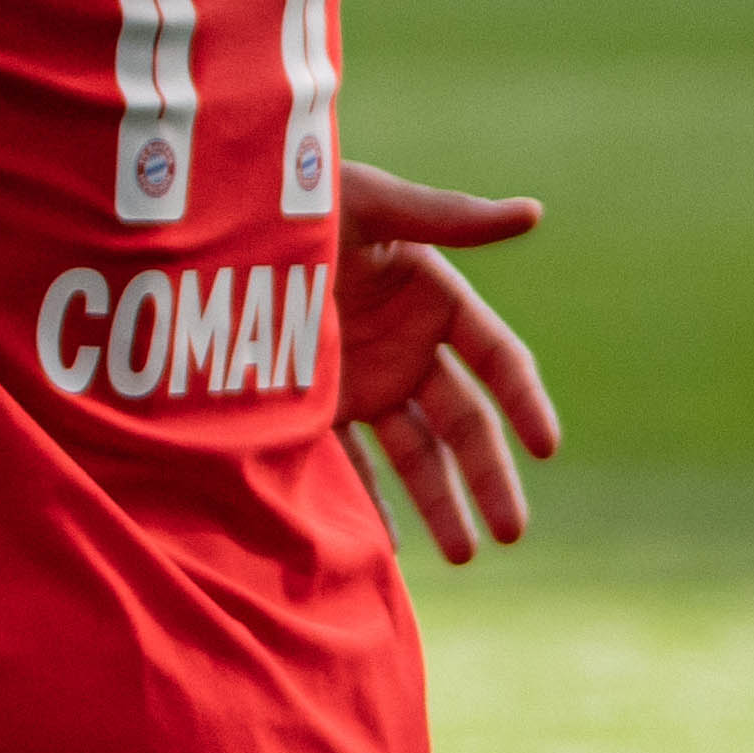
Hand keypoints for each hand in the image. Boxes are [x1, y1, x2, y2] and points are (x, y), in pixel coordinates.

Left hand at [332, 160, 557, 561]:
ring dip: (440, 503)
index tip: (546, 447)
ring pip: (415, 453)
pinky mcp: (314, 406)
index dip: (525, 401)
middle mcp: (409, 348)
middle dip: (489, 476)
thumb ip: (443, 217)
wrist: (206, 223)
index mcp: (436, 299)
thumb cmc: (294, 197)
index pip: (498, 360)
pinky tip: (382, 545)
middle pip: (464, 422)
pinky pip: (348, 462)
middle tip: (513, 531)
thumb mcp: (366, 202)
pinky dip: (367, 502)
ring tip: (464, 555)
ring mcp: (364, 381)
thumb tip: (534, 213)